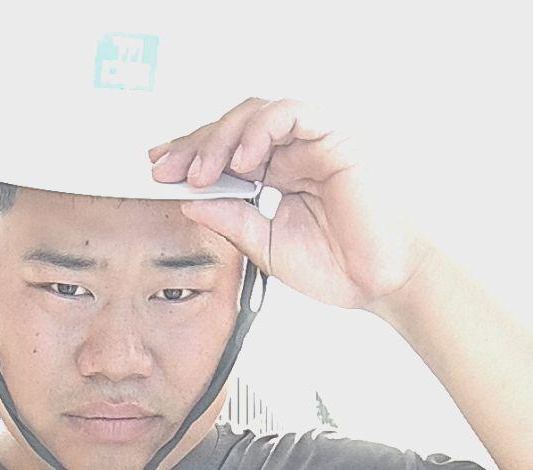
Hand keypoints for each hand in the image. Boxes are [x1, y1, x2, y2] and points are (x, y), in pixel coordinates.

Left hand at [148, 97, 432, 309]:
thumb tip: (190, 201)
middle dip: (195, 145)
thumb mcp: (266, 246)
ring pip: (257, 113)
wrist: (381, 284)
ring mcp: (316, 141)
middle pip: (235, 127)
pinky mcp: (336, 136)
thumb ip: (232, 220)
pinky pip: (290, 113)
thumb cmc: (339, 269)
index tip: (160, 170)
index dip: (192, 156)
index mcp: (281, 175)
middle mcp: (296, 152)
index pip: (229, 152)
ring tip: (203, 172)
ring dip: (221, 138)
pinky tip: (241, 163)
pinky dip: (259, 131)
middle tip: (167, 168)